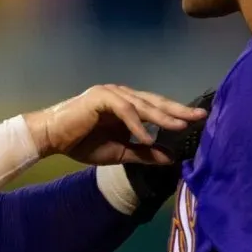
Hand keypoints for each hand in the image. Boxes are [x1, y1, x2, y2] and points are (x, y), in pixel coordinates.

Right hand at [22, 85, 207, 164]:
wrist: (51, 138)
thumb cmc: (81, 143)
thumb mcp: (119, 152)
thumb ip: (143, 152)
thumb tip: (169, 158)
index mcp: (126, 105)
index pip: (156, 108)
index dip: (175, 115)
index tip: (197, 121)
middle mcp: (121, 95)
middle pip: (155, 102)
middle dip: (177, 110)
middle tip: (200, 116)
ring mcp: (111, 94)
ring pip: (143, 104)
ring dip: (162, 116)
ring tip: (181, 125)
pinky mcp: (101, 97)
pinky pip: (125, 110)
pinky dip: (137, 124)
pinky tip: (147, 136)